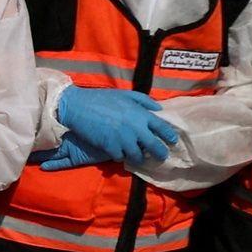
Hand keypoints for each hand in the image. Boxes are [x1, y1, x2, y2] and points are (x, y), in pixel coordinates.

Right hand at [53, 85, 178, 167]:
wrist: (79, 106)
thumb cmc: (103, 98)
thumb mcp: (127, 94)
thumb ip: (144, 100)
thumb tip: (158, 108)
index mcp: (141, 114)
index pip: (162, 128)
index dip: (170, 136)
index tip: (172, 141)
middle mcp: (136, 129)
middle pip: (155, 146)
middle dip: (160, 154)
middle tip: (161, 157)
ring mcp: (123, 139)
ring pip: (137, 156)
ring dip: (139, 158)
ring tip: (138, 158)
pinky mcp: (110, 147)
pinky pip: (120, 158)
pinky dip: (120, 156)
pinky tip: (119, 153)